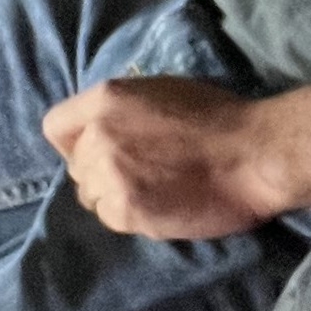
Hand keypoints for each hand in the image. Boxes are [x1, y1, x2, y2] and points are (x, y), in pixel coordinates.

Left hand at [44, 73, 279, 238]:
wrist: (255, 154)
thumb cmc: (220, 118)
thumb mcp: (162, 92)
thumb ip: (123, 110)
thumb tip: (104, 129)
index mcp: (106, 99)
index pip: (56, 126)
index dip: (75, 142)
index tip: (96, 151)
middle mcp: (98, 135)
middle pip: (76, 167)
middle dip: (101, 172)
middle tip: (140, 174)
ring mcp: (110, 175)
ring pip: (91, 197)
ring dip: (115, 197)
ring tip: (154, 191)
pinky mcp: (126, 210)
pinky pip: (111, 219)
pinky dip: (132, 216)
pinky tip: (163, 205)